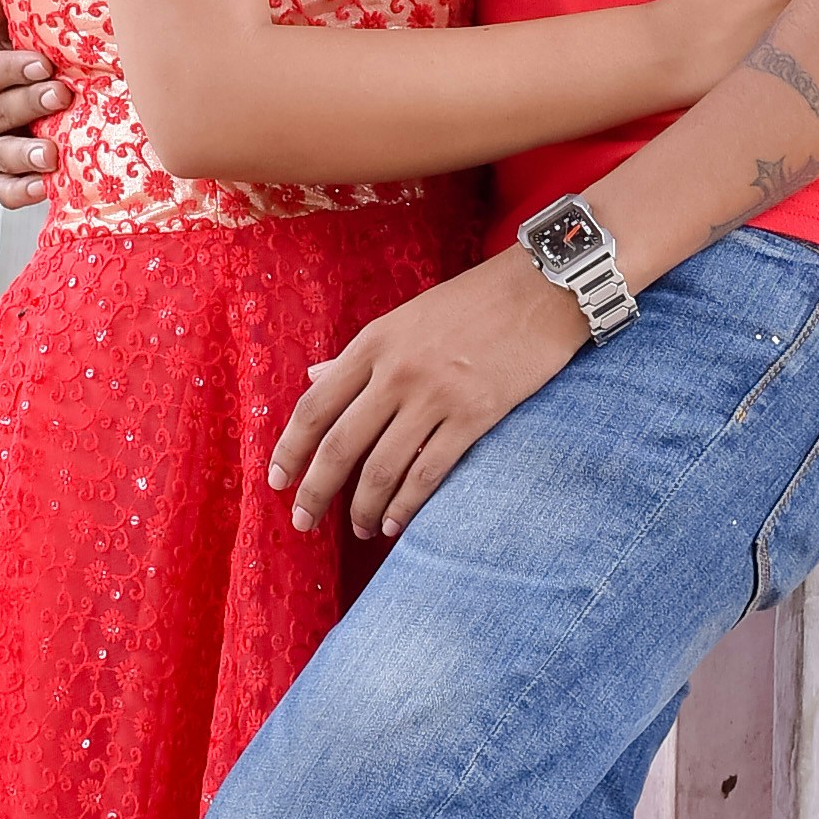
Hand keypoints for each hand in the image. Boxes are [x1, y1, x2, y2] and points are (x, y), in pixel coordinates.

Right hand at [0, 0, 73, 207]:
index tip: (44, 63)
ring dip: (25, 155)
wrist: (24, 97)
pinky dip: (24, 193)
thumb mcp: (0, 32)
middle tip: (63, 94)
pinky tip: (48, 187)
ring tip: (54, 152)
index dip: (9, 69)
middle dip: (27, 104)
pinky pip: (6, 193)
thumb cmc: (14, 56)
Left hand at [271, 247, 591, 541]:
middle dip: (315, 492)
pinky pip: (429, 473)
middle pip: (340, 446)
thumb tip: (312, 377)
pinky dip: (406, 505)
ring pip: (382, 468)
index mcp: (373, 343)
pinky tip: (395, 524)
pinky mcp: (474, 416)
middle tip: (303, 522)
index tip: (277, 481)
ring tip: (360, 529)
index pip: (314, 407)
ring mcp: (435, 396)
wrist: (541, 289)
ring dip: (363, 508)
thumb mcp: (404, 317)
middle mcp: (396, 372)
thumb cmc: (472, 301)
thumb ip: (358, 354)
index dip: (290, 450)